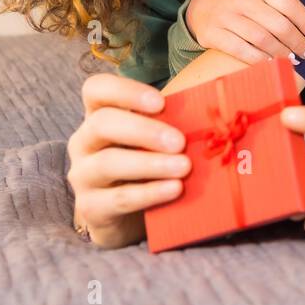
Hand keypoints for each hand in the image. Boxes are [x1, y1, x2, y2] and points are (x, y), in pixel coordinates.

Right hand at [67, 73, 190, 248]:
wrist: (128, 216)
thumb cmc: (149, 163)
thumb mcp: (158, 137)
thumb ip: (175, 118)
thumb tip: (221, 99)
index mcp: (100, 114)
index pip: (97, 89)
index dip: (125, 91)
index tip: (160, 102)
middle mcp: (85, 141)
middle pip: (102, 123)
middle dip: (144, 130)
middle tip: (180, 142)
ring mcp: (83, 175)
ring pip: (109, 162)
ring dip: (150, 163)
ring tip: (184, 167)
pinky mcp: (91, 208)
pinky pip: (118, 198)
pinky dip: (149, 193)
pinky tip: (174, 189)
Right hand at [185, 0, 304, 64]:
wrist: (199, 4)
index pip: (289, 4)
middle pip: (278, 25)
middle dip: (297, 41)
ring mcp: (225, 16)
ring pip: (262, 39)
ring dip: (282, 53)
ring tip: (295, 59)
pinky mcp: (212, 33)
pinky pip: (241, 50)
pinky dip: (259, 60)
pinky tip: (272, 63)